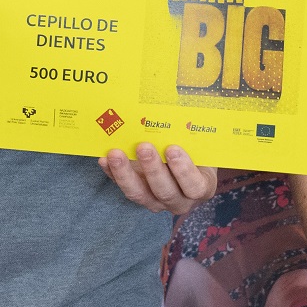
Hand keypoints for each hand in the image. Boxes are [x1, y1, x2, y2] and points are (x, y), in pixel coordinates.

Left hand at [99, 143, 216, 214]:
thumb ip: (193, 136)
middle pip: (164, 191)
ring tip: (115, 153)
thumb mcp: (202, 147)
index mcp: (201, 188)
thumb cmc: (197, 153)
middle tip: (143, 147)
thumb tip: (184, 105)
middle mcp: (179, 201)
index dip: (183, 170)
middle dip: (152, 168)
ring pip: (139, 194)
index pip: (194, 185)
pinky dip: (112, 173)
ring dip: (125, 173)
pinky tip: (104, 159)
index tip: (172, 149)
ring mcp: (156, 202)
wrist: (187, 165)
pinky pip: (123, 187)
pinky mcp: (138, 196)